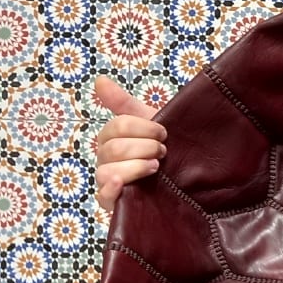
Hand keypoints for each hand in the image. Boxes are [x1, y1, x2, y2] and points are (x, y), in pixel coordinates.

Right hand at [92, 76, 165, 211]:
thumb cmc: (162, 148)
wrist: (183, 178)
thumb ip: (123, 103)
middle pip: (114, 148)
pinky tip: (121, 183)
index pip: (117, 127)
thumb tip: (99, 80)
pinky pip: (102, 197)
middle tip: (163, 151)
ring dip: (135, 167)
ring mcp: (108, 181)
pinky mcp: (114, 203)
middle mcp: (105, 159)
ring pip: (108, 171)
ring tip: (156, 167)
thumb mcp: (148, 122)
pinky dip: (111, 189)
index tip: (164, 133)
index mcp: (111, 138)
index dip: (143, 128)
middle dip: (144, 147)